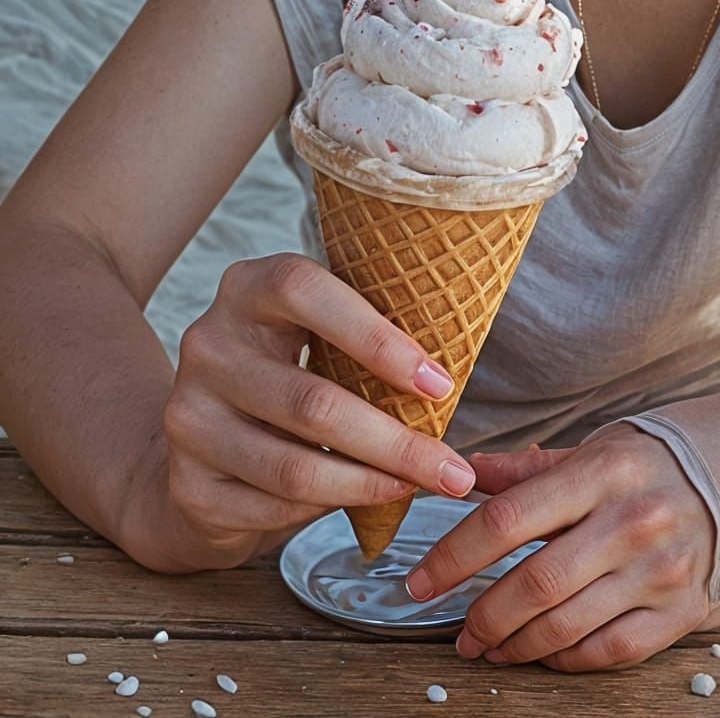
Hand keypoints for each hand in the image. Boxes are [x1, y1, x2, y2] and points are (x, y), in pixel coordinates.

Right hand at [148, 252, 478, 569]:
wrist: (201, 440)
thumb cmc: (289, 372)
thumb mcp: (313, 334)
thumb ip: (360, 338)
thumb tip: (449, 376)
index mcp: (246, 288)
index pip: (304, 291)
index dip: (374, 336)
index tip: (439, 384)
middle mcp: (207, 344)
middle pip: (312, 402)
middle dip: (396, 443)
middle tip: (454, 472)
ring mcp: (187, 416)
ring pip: (295, 468)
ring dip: (371, 486)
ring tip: (421, 489)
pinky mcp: (187, 483)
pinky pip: (274, 509)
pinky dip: (328, 511)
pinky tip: (363, 502)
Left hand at [404, 425, 716, 671]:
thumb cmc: (667, 458)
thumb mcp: (602, 446)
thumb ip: (531, 468)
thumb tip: (463, 471)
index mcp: (603, 470)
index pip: (509, 517)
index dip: (454, 555)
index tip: (419, 582)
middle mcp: (631, 521)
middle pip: (534, 582)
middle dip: (481, 615)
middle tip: (456, 630)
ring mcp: (660, 571)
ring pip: (567, 625)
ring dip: (515, 645)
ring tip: (487, 646)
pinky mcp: (683, 611)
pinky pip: (610, 650)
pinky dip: (566, 659)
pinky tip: (542, 654)